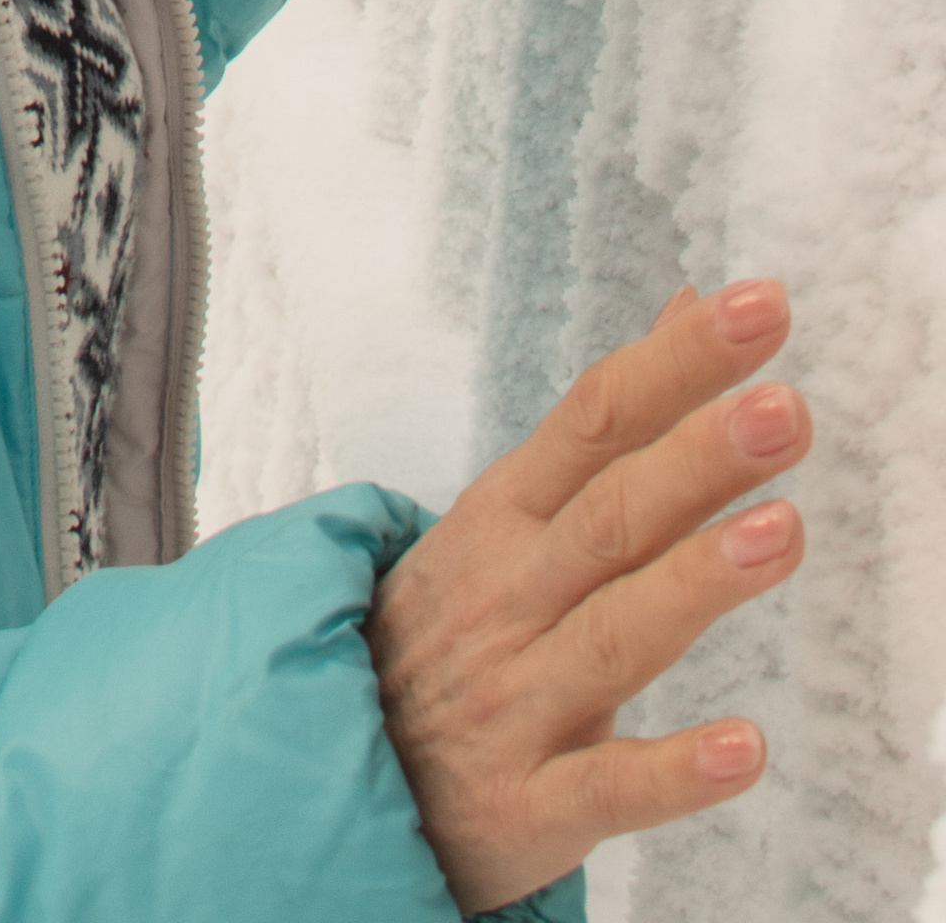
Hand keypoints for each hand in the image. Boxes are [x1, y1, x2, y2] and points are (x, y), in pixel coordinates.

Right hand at [368, 281, 808, 913]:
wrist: (331, 779)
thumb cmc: (444, 637)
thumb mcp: (503, 520)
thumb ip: (608, 428)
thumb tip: (690, 308)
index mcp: (501, 521)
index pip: (595, 421)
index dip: (678, 363)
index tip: (759, 308)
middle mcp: (506, 597)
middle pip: (611, 515)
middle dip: (698, 458)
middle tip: (784, 409)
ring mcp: (513, 702)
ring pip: (613, 635)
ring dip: (695, 583)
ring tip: (781, 534)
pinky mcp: (525, 808)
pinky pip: (604, 788)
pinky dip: (671, 770)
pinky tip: (743, 748)